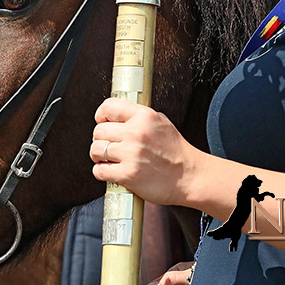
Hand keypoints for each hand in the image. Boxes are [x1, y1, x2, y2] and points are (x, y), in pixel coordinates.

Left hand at [90, 98, 204, 206]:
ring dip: (98, 156)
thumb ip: (139, 116)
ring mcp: (131, 154)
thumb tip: (117, 114)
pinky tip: (111, 172)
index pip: (109, 107)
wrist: (189, 177)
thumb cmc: (175, 152)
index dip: (101, 116)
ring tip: (108, 159)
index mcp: (144, 117)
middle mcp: (136, 133)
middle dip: (100, 139)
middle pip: (98, 131)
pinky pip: (99, 170)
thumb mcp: (161, 123)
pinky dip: (101, 172)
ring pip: (95, 150)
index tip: (102, 122)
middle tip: (108, 145)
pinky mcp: (128, 175)